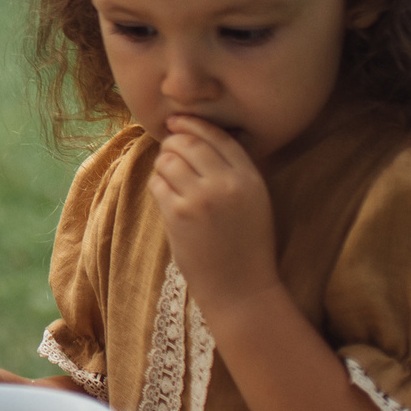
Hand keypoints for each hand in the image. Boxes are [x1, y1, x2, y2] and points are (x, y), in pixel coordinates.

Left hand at [149, 115, 280, 313]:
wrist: (241, 289)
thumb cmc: (245, 245)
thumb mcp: (254, 201)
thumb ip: (234, 170)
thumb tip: (197, 137)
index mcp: (250, 178)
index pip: (218, 136)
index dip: (193, 125)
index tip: (177, 122)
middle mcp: (227, 184)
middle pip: (188, 142)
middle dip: (173, 142)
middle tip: (168, 152)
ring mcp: (201, 198)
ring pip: (168, 160)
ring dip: (163, 164)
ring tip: (168, 177)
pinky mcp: (179, 215)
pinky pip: (157, 182)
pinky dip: (157, 184)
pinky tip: (165, 195)